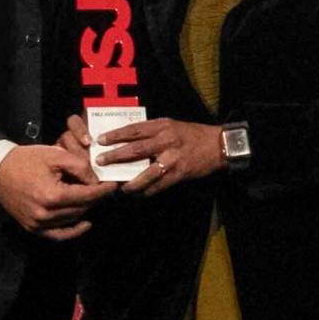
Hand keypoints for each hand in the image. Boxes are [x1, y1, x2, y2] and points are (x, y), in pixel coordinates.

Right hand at [0, 135, 110, 237]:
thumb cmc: (27, 160)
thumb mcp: (55, 155)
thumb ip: (79, 167)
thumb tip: (96, 182)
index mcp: (51, 195)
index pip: (86, 196)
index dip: (103, 191)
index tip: (114, 185)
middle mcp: (45, 214)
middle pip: (81, 209)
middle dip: (95, 198)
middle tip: (105, 189)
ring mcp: (38, 224)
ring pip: (72, 220)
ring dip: (86, 210)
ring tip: (94, 198)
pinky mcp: (33, 229)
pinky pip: (58, 235)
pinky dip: (73, 231)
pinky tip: (85, 223)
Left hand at [95, 117, 228, 192]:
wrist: (218, 146)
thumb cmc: (192, 134)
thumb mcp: (171, 125)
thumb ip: (152, 131)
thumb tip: (127, 139)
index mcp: (162, 127)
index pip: (134, 130)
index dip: (116, 135)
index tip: (101, 140)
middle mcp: (166, 141)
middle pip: (136, 150)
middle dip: (116, 157)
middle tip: (100, 162)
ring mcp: (173, 159)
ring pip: (147, 173)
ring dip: (131, 182)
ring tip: (120, 187)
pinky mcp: (179, 174)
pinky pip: (160, 185)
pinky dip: (147, 191)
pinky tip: (138, 194)